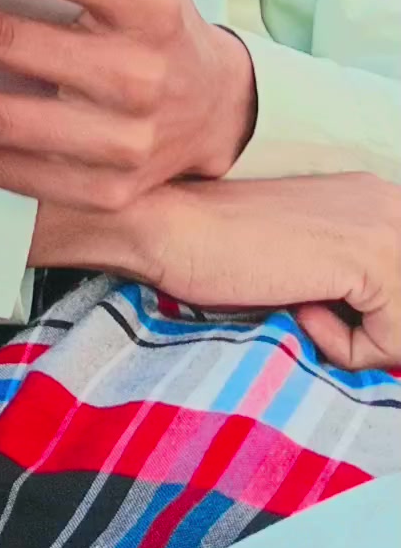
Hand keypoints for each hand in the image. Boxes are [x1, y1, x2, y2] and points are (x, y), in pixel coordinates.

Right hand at [112, 172, 400, 371]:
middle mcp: (390, 202)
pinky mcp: (371, 256)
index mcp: (375, 200)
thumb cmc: (219, 252)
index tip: (313, 306)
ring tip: (301, 308)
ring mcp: (386, 225)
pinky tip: (298, 307)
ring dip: (355, 342)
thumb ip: (348, 282)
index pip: (400, 295)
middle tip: (309, 314)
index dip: (367, 325)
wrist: (170, 229)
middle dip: (369, 335)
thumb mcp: (305, 263)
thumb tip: (379, 334)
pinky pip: (390, 340)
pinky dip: (344, 347)